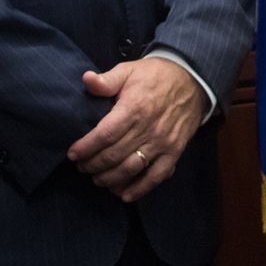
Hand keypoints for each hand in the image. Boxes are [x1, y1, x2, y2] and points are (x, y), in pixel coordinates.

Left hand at [67, 57, 208, 201]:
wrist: (192, 81)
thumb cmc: (156, 76)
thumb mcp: (129, 70)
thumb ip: (107, 79)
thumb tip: (86, 79)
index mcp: (135, 107)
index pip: (104, 134)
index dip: (86, 147)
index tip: (73, 154)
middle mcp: (148, 128)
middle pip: (114, 155)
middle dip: (93, 165)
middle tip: (82, 167)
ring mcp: (163, 142)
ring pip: (131, 168)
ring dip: (110, 179)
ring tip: (97, 179)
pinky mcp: (174, 151)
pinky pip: (157, 176)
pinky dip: (140, 189)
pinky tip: (124, 195)